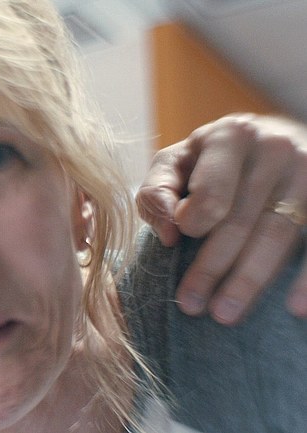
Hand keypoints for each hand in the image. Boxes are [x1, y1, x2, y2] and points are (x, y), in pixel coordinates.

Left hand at [137, 113, 306, 324]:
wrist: (275, 139)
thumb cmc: (213, 159)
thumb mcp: (177, 162)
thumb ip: (157, 191)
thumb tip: (170, 234)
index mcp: (230, 135)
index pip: (211, 192)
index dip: (193, 222)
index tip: (178, 244)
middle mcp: (275, 147)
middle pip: (241, 220)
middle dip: (211, 268)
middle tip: (191, 306)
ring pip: (278, 235)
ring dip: (250, 281)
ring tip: (225, 315)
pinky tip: (295, 309)